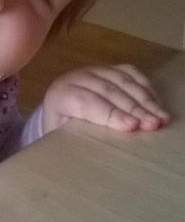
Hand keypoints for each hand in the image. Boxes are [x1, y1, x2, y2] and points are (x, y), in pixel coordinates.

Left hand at [41, 64, 169, 133]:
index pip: (85, 101)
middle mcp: (76, 78)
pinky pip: (130, 72)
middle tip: (153, 124)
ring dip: (144, 99)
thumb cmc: (63, 128)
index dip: (109, 113)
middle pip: (107, 90)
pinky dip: (145, 87)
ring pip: (121, 79)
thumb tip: (97, 153)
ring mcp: (94, 70)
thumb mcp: (63, 137)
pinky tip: (156, 104)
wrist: (60, 108)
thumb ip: (77, 139)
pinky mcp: (108, 68)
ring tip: (160, 117)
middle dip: (133, 108)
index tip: (131, 126)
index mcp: (60, 95)